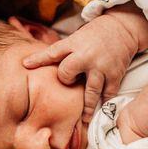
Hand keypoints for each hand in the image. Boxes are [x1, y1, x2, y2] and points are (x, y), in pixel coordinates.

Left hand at [23, 3, 147, 122]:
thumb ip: (58, 52)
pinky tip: (100, 113)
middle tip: (69, 82)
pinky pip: (108, 94)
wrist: (122, 28)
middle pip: (67, 73)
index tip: (25, 66)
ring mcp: (102, 66)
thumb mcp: (75, 38)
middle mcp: (86, 56)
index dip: (38, 60)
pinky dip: (104, 104)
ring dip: (87, 107)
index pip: (52, 52)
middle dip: (66, 79)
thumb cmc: (93, 35)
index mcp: (74, 44)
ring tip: (83, 120)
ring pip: (90, 91)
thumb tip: (28, 63)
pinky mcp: (115, 74)